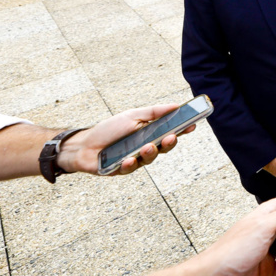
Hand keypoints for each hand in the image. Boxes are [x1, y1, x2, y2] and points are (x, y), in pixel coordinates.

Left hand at [57, 104, 194, 175]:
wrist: (83, 144)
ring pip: (149, 159)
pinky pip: (131, 168)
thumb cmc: (108, 129)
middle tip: (171, 137)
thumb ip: (154, 112)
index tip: (192, 125)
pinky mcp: (123, 170)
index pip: (170, 131)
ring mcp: (136, 160)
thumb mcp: (132, 115)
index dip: (182, 129)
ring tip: (146, 148)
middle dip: (169, 143)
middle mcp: (146, 147)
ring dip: (150, 153)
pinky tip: (127, 159)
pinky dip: (129, 164)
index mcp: (150, 133)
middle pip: (164, 147)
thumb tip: (176, 105)